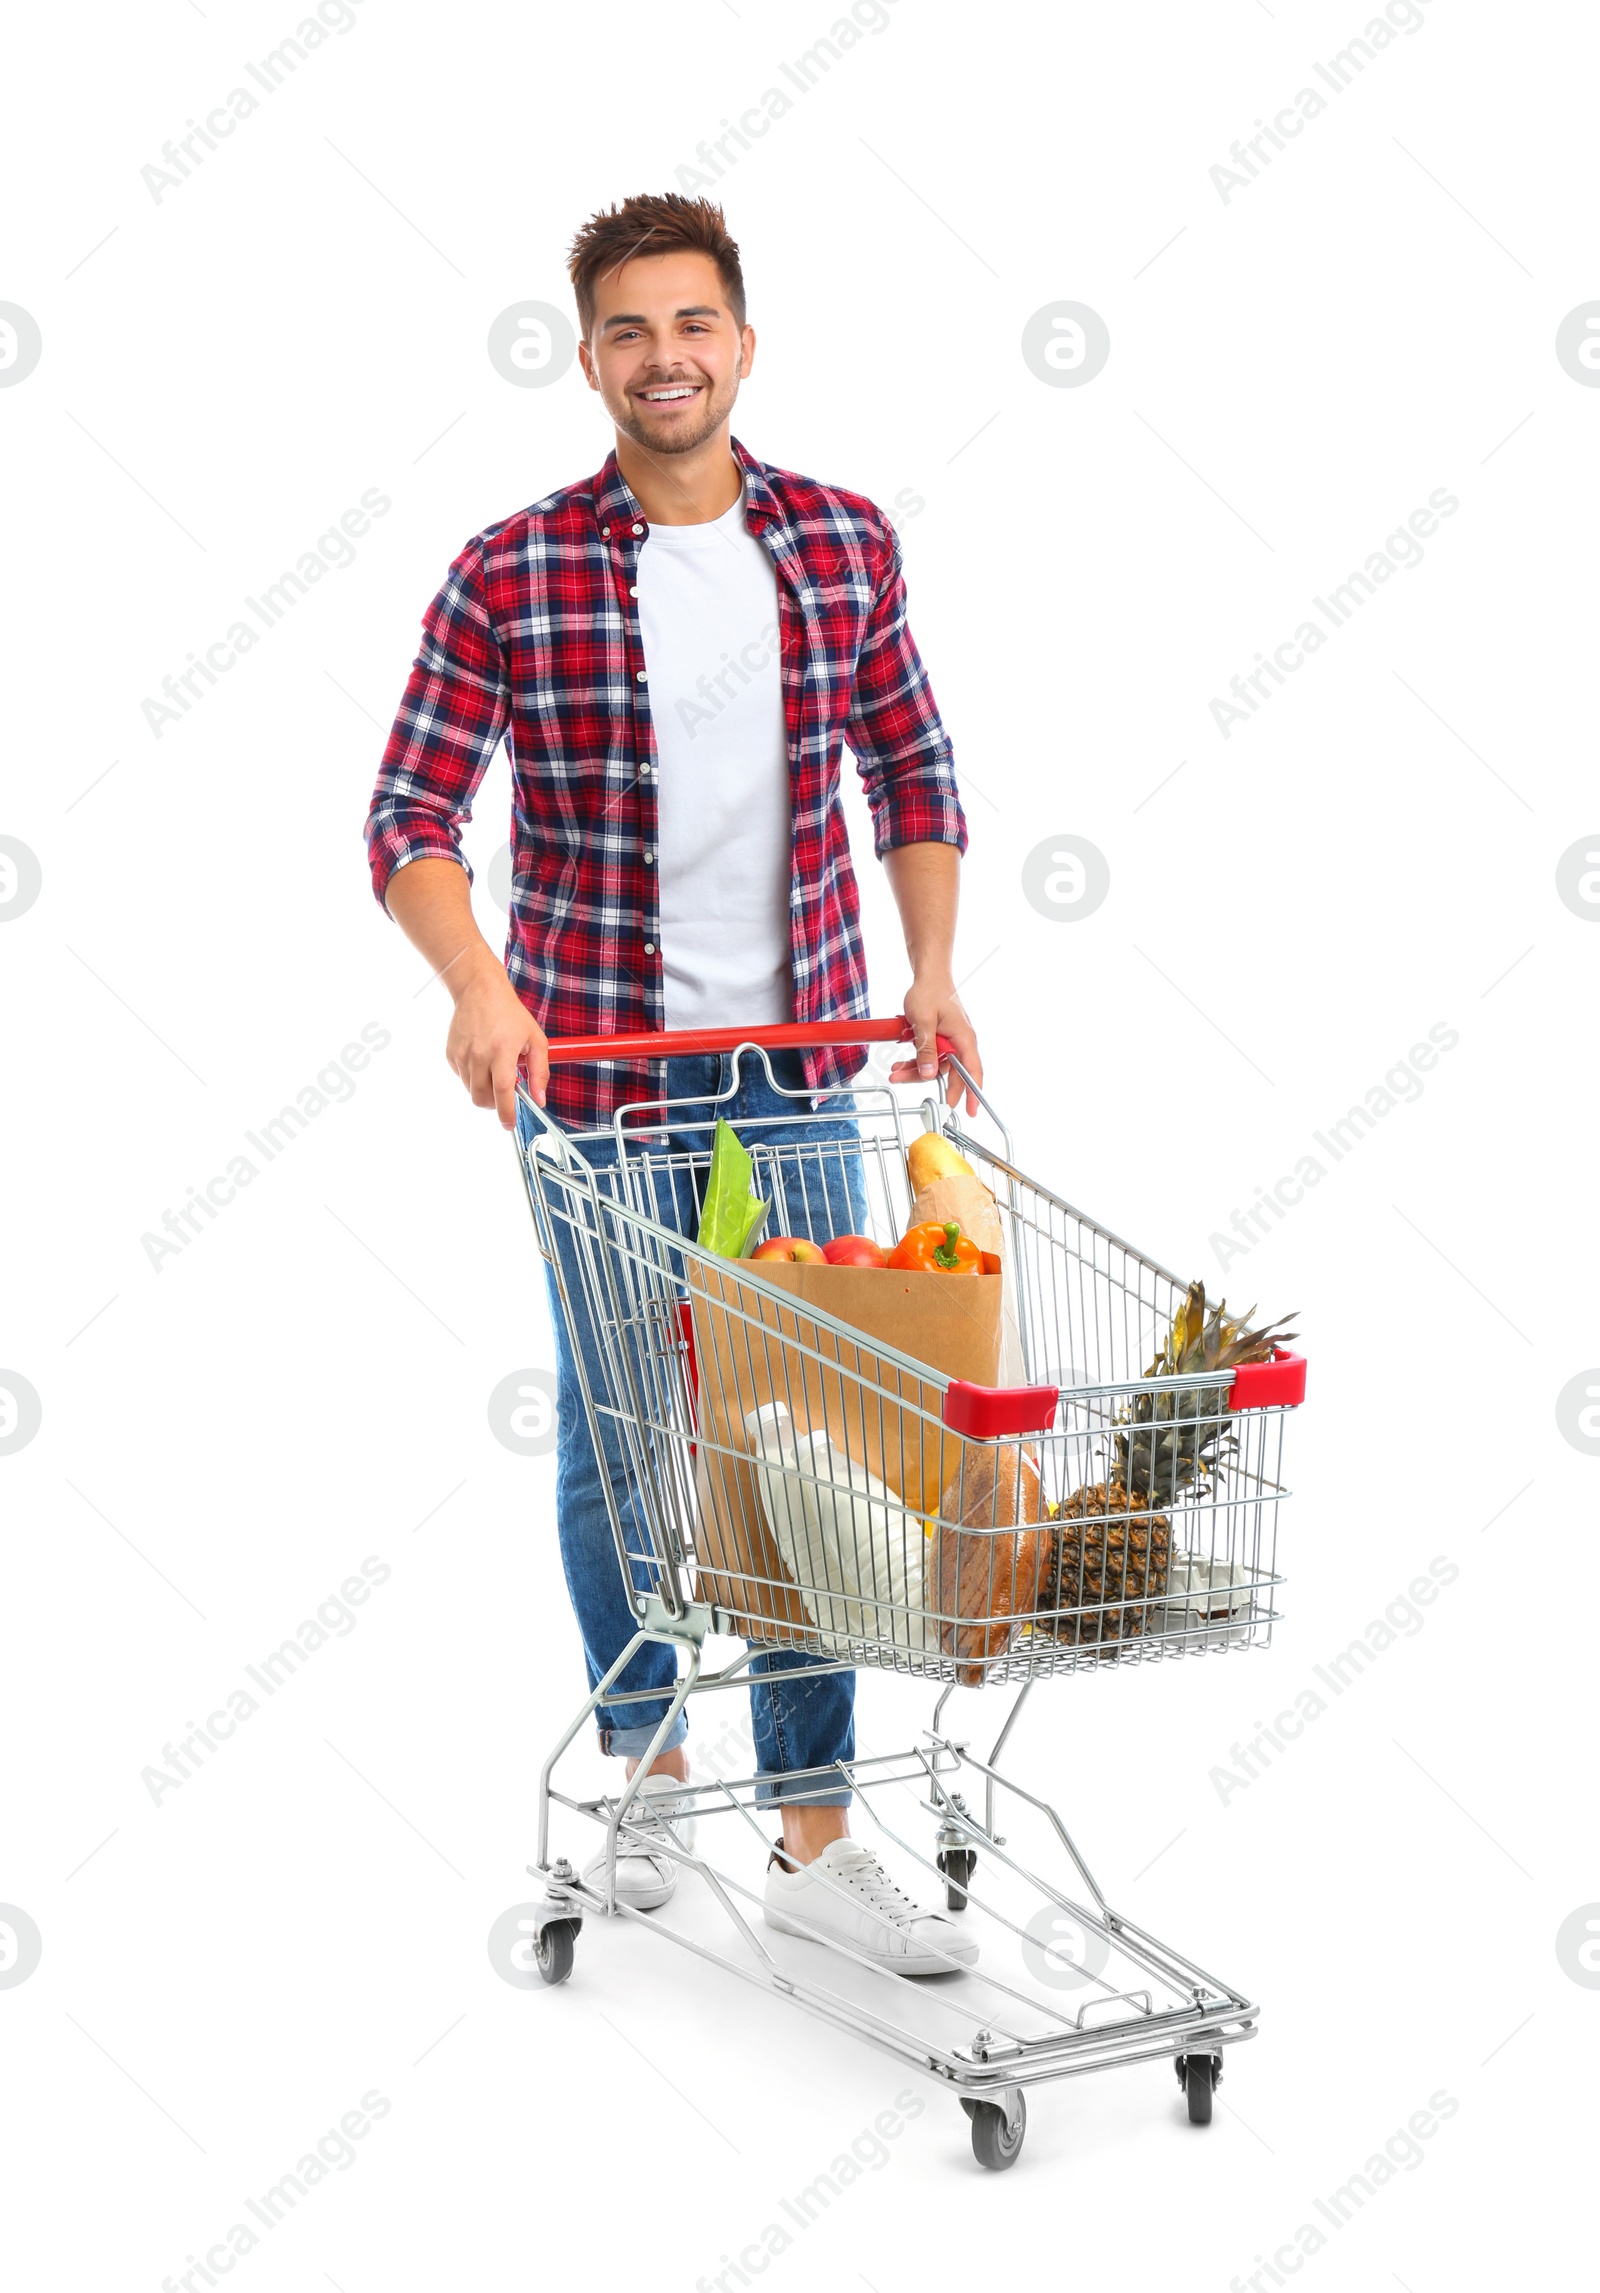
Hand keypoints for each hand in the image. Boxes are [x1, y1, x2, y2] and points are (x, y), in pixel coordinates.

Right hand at [444, 948, 549, 1129]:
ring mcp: (462, 1055)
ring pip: (471, 1090)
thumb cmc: (510, 1014)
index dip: (506, 1112)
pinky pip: (462, 1077)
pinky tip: (482, 1059)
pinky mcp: (451, 1054)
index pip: (502, 1092)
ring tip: (494, 1069)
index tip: (508, 1124)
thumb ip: (540, 1072)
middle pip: (482, 1098)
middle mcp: (479, 1055)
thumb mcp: (536, 1040)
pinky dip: (473, 1077)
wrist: (479, 991)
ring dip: (484, 1089)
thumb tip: (540, 1099)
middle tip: (504, 1096)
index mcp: (502, 1051)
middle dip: (494, 1105)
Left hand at [889, 976, 982, 1114]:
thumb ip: (926, 1050)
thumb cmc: (930, 992)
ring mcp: (952, 1041)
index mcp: (964, 1038)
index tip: (970, 1110)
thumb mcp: (923, 1022)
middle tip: (907, 1085)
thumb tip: (929, 1075)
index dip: (973, 1093)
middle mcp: (961, 1042)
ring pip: (936, 1066)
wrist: (929, 976)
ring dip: (916, 1071)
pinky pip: (931, 1057)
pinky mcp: (942, 1039)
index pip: (973, 1071)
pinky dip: (916, 1061)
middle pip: (950, 1072)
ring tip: (895, 1071)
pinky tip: (900, 1064)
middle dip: (927, 1081)